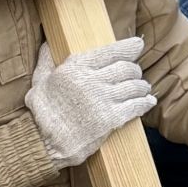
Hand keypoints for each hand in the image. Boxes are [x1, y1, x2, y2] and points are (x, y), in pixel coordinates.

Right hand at [24, 39, 155, 170]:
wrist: (43, 143)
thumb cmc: (41, 113)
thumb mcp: (39, 82)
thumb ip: (46, 61)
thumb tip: (47, 43)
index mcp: (76, 68)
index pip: (111, 51)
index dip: (129, 47)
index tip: (138, 45)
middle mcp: (91, 81)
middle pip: (126, 68)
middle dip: (134, 70)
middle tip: (135, 74)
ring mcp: (103, 100)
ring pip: (135, 86)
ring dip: (142, 87)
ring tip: (143, 88)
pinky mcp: (111, 119)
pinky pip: (136, 106)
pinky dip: (145, 102)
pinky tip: (149, 101)